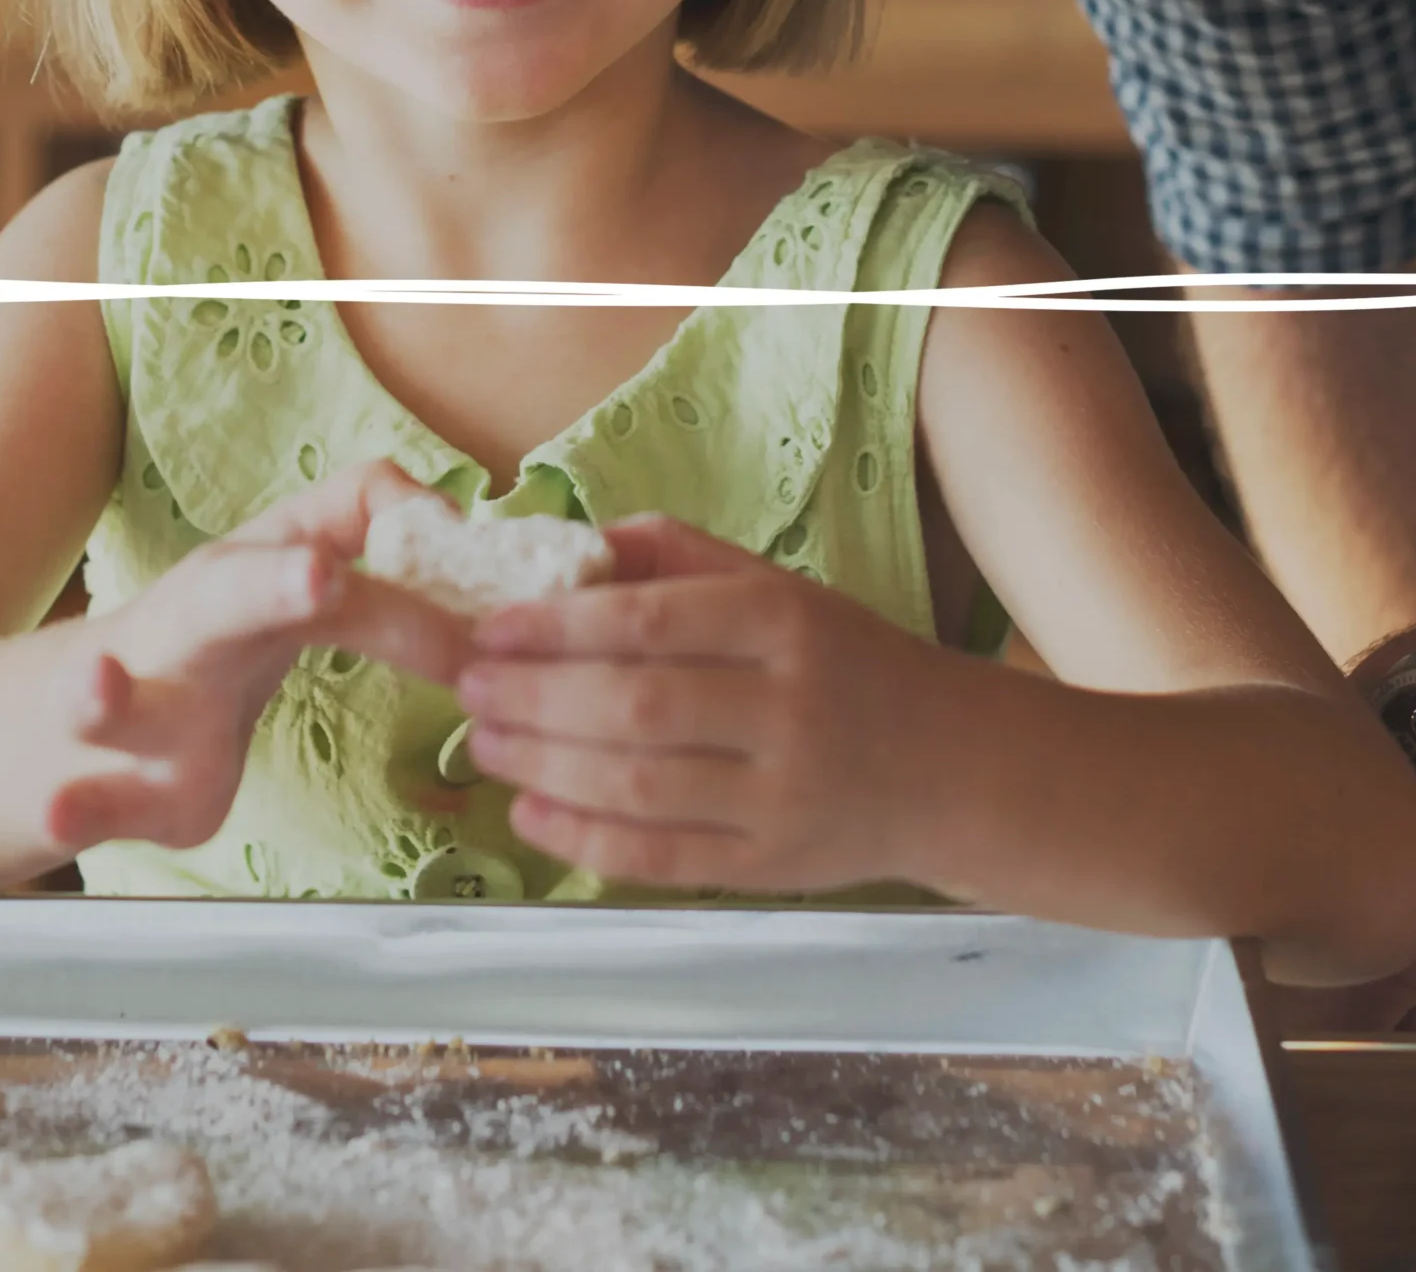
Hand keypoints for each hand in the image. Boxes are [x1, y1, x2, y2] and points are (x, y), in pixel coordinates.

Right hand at [42, 462, 469, 855]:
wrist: (96, 708)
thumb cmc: (226, 631)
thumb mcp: (294, 567)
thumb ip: (373, 539)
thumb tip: (462, 531)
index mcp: (258, 571)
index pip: (335, 533)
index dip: (403, 542)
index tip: (469, 560)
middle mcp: (196, 625)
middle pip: (227, 597)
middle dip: (272, 585)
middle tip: (317, 576)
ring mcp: (146, 710)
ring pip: (112, 702)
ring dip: (104, 696)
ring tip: (95, 687)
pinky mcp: (130, 792)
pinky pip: (95, 803)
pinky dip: (78, 809)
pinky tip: (59, 813)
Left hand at [458, 516, 943, 894]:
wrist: (944, 765)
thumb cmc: (839, 661)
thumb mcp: (776, 586)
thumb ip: (676, 556)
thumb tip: (570, 548)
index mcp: (782, 621)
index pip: (651, 622)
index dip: (558, 628)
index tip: (491, 629)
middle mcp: (786, 708)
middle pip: (635, 708)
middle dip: (535, 700)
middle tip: (471, 688)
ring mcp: (779, 796)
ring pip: (638, 788)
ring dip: (543, 767)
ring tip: (486, 743)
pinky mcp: (769, 867)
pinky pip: (660, 859)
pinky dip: (583, 840)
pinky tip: (531, 812)